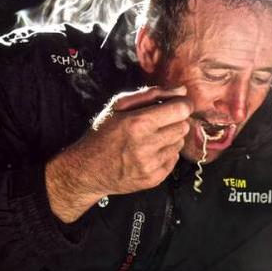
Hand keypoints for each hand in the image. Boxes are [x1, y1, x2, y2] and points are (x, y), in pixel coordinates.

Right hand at [45, 86, 191, 221]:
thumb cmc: (102, 133)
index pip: (181, 110)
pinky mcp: (153, 180)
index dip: (183, 104)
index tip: (178, 104)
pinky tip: (150, 152)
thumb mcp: (119, 106)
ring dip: (170, 138)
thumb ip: (151, 94)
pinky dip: (166, 154)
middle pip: (183, 127)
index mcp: (138, 123)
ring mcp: (150, 165)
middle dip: (175, 121)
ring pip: (179, 144)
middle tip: (160, 122)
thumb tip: (182, 90)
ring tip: (151, 138)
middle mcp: (146, 145)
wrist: (87, 170)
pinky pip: (173, 160)